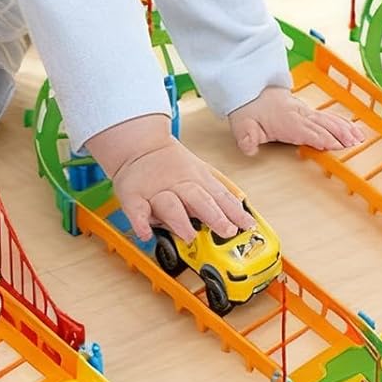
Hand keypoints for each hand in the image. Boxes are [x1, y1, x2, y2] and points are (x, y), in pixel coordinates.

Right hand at [88, 114, 251, 242]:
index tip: (248, 225)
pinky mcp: (133, 197)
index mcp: (198, 180)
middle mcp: (179, 185)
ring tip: (189, 236)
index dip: (235, 212)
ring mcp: (156, 192)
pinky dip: (140, 223)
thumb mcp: (199, 173)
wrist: (139, 146)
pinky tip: (146, 233)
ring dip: (180, 221)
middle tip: (227, 231)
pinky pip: (136, 211)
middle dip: (214, 215)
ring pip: (170, 205)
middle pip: (199, 199)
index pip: (220, 197)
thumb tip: (241, 212)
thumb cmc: (171, 165)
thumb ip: (217, 193)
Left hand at [229, 85, 366, 156]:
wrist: (249, 89)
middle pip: (323, 126)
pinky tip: (353, 128)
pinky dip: (342, 122)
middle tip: (354, 144)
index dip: (321, 138)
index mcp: (286, 121)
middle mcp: (299, 115)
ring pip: (328, 120)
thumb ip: (246, 138)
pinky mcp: (307, 111)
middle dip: (339, 135)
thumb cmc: (248, 109)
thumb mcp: (241, 125)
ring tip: (359, 138)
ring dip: (344, 129)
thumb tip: (249, 147)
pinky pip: (327, 116)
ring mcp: (305, 111)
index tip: (336, 145)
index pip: (307, 131)